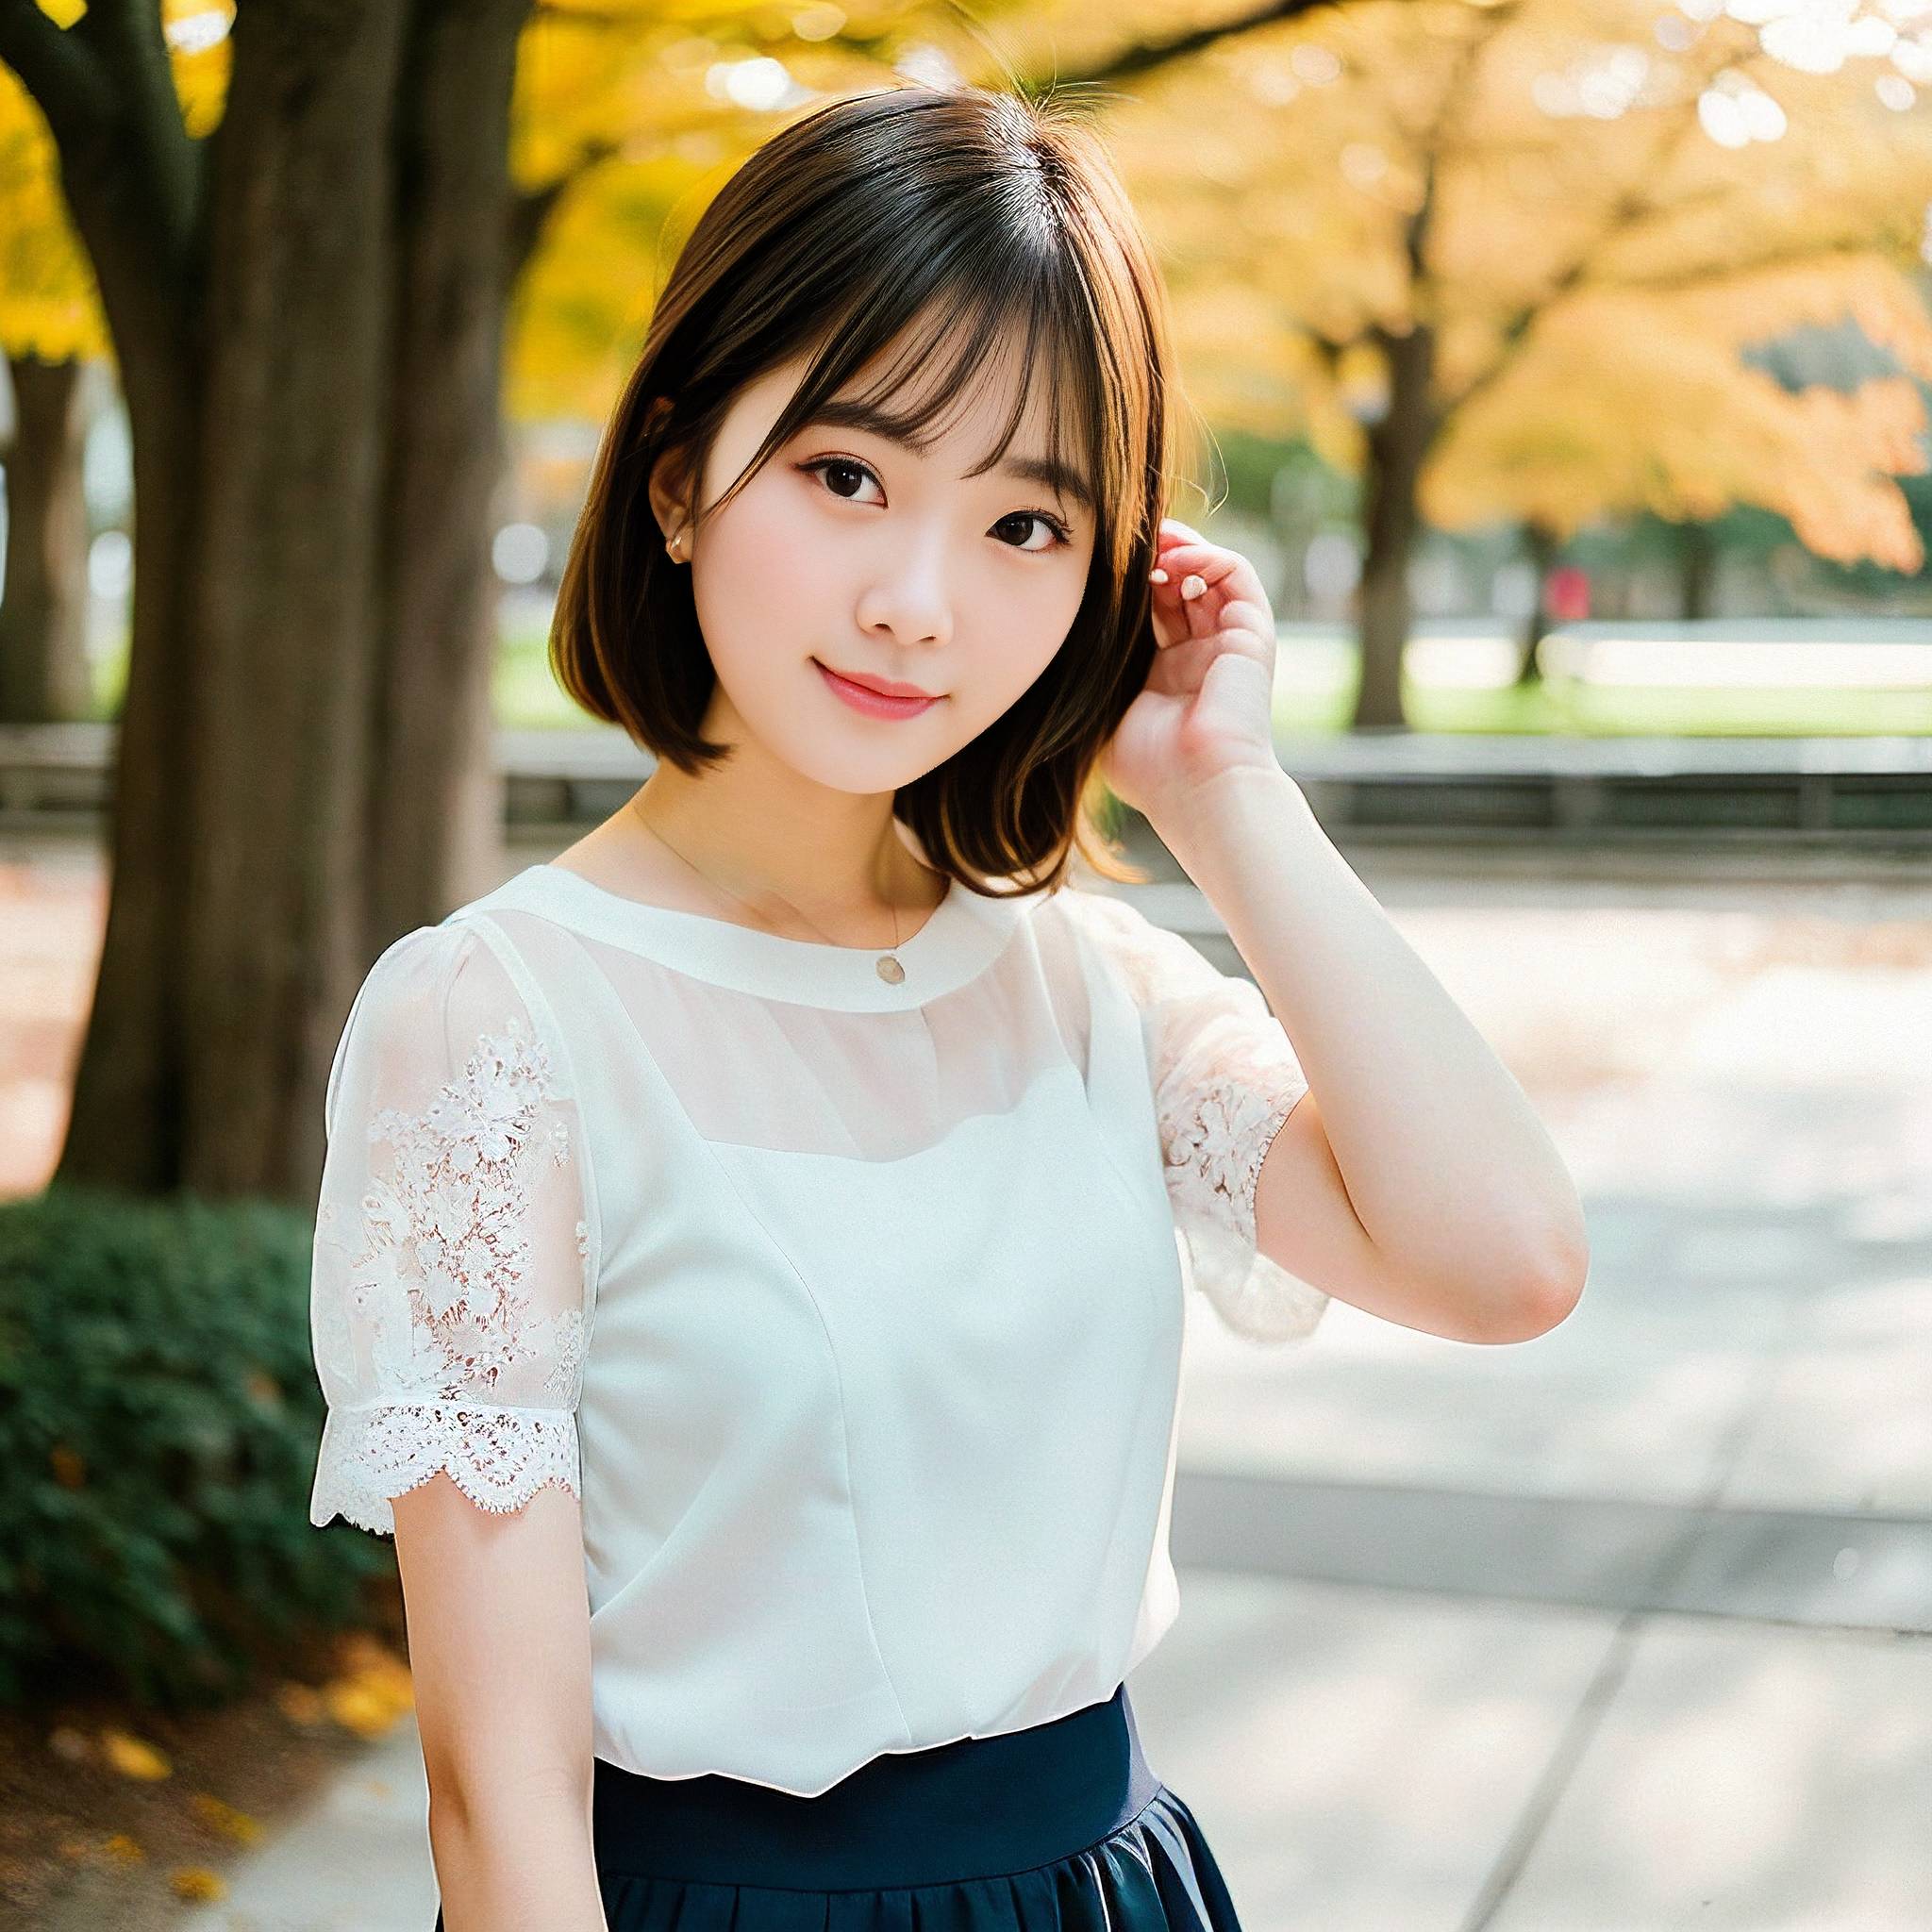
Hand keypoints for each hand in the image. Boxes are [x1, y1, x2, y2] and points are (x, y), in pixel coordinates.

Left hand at [1098, 517, 1283, 830]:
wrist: (1200, 793)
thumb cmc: (1152, 772)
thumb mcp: (1106, 719)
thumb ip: (1094, 682)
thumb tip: (1054, 650)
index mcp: (1171, 675)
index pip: (1154, 609)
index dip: (1130, 582)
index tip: (1098, 567)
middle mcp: (1205, 655)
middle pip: (1182, 584)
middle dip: (1153, 555)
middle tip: (1121, 539)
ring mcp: (1231, 643)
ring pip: (1212, 571)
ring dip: (1179, 547)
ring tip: (1148, 541)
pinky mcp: (1253, 635)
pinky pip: (1236, 574)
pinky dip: (1205, 557)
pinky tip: (1171, 561)